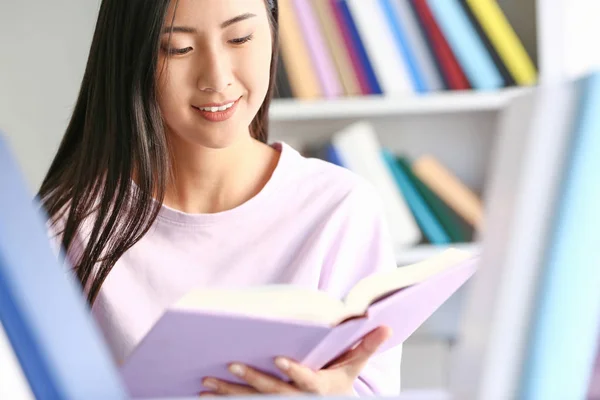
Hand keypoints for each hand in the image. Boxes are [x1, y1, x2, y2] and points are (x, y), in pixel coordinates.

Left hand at [199, 325, 391, 395]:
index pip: (306, 382)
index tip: (278, 360)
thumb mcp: (354, 367)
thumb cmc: (339, 384)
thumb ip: (367, 347)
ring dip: (229, 393)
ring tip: (206, 383)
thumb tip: (385, 325)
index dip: (293, 372)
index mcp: (319, 388)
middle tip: (231, 366)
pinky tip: (204, 394)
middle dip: (252, 380)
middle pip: (273, 392)